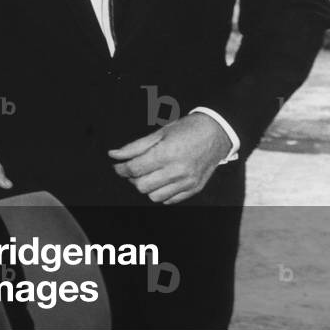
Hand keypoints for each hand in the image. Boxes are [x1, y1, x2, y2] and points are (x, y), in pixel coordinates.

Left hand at [108, 114, 231, 204]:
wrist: (216, 133)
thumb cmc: (187, 129)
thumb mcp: (159, 133)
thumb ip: (135, 147)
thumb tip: (114, 155)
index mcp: (166, 154)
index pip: (135, 169)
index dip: (121, 168)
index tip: (117, 166)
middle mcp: (177, 171)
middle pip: (142, 186)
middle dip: (133, 178)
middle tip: (134, 167)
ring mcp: (186, 182)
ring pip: (154, 196)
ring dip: (146, 186)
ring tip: (149, 173)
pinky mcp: (193, 189)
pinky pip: (169, 200)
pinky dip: (161, 192)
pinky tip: (161, 179)